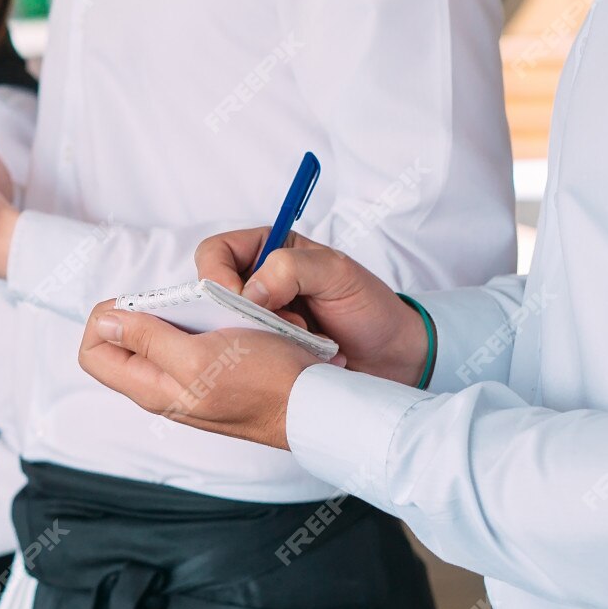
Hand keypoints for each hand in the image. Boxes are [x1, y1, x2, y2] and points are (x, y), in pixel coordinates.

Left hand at [79, 302, 317, 447]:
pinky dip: (202, 321)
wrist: (315, 404)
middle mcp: (164, 387)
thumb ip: (147, 340)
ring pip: (159, 336)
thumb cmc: (265, 384)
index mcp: (151, 387)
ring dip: (176, 313)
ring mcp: (189, 381)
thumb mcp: (199, 358)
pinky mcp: (213, 372)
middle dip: (142, 311)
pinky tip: (224, 316)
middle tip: (176, 300)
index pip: (93, 352)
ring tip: (204, 306)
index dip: (105, 318)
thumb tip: (104, 322)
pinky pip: (192, 339)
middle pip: (123, 341)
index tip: (138, 300)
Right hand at [220, 233, 431, 384]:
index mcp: (267, 249)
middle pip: (213, 294)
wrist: (394, 355)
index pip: (215, 253)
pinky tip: (303, 355)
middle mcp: (257, 282)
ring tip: (302, 339)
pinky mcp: (266, 351)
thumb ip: (290, 269)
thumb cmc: (370, 307)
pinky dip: (272, 358)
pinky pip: (246, 356)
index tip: (240, 302)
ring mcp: (259, 319)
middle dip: (243, 313)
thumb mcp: (336, 274)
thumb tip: (248, 293)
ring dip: (262, 337)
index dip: (216, 275)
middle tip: (284, 324)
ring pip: (227, 329)